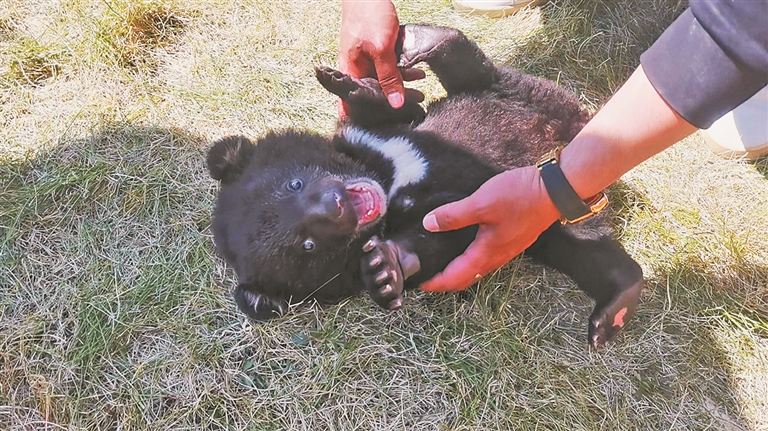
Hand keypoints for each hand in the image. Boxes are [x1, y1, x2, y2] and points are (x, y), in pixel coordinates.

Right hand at [339, 0, 424, 115]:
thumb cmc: (369, 15)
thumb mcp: (381, 49)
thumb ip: (389, 77)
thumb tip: (395, 103)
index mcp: (350, 71)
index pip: (356, 102)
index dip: (369, 114)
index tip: (388, 123)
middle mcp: (356, 68)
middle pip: (374, 92)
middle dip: (394, 100)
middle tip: (417, 103)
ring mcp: (365, 59)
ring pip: (383, 80)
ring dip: (402, 85)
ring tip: (422, 88)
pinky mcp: (375, 50)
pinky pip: (388, 67)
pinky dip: (401, 71)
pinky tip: (417, 73)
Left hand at [419, 166, 559, 291]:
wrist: (555, 190)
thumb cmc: (520, 197)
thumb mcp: (481, 203)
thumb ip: (454, 215)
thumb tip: (428, 224)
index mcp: (487, 253)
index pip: (455, 278)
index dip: (436, 283)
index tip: (418, 283)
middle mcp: (497, 257)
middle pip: (466, 278)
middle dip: (445, 280)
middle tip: (426, 275)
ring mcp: (507, 249)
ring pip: (477, 268)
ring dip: (458, 270)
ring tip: (441, 263)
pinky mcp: (512, 239)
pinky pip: (486, 257)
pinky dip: (471, 258)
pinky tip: (464, 245)